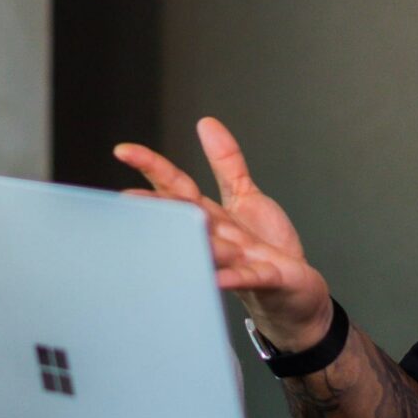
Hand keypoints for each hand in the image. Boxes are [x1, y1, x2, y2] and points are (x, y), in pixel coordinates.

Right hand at [114, 118, 334, 350]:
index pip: (176, 187)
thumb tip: (206, 124)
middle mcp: (217, 238)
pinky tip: (218, 277)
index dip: (151, 166)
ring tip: (179, 229)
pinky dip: (232, 276)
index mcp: (210, 216)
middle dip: (158, 208)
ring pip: (210, 246)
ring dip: (195, 239)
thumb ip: (226, 162)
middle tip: (128, 197)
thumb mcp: (246, 196)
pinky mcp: (263, 277)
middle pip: (184, 217)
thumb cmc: (266, 247)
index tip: (123, 150)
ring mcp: (237, 260)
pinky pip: (245, 276)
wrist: (293, 293)